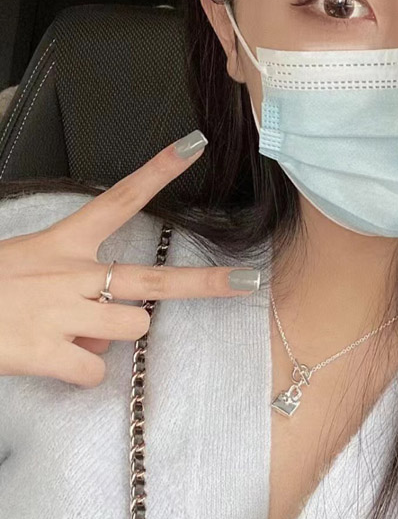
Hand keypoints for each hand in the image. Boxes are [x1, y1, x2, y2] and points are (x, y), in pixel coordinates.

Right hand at [0, 130, 260, 387]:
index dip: (160, 170)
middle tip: (248, 282)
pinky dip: (80, 373)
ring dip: (113, 337)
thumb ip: (76, 284)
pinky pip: (93, 372)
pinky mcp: (44, 352)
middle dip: (206, 283)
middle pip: (154, 278)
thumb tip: (104, 320)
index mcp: (64, 243)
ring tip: (74, 332)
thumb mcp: (28, 264)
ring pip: (133, 328)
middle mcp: (71, 274)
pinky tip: (54, 360)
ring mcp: (62, 312)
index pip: (121, 197)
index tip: (193, 146)